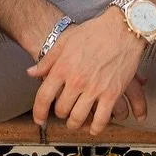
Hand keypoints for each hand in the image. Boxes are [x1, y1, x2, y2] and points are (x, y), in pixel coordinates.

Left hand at [27, 11, 148, 133]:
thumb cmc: (95, 32)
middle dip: (60, 114)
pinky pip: (101, 119)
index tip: (39, 119)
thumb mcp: (66, 41)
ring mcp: (94, 89)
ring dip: (75, 123)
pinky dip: (96, 128)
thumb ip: (48, 60)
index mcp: (62, 68)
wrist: (123, 28)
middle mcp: (76, 81)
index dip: (39, 112)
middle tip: (64, 112)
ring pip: (78, 118)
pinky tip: (93, 127)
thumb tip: (32, 72)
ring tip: (76, 120)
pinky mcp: (112, 94)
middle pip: (61, 110)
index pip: (43, 97)